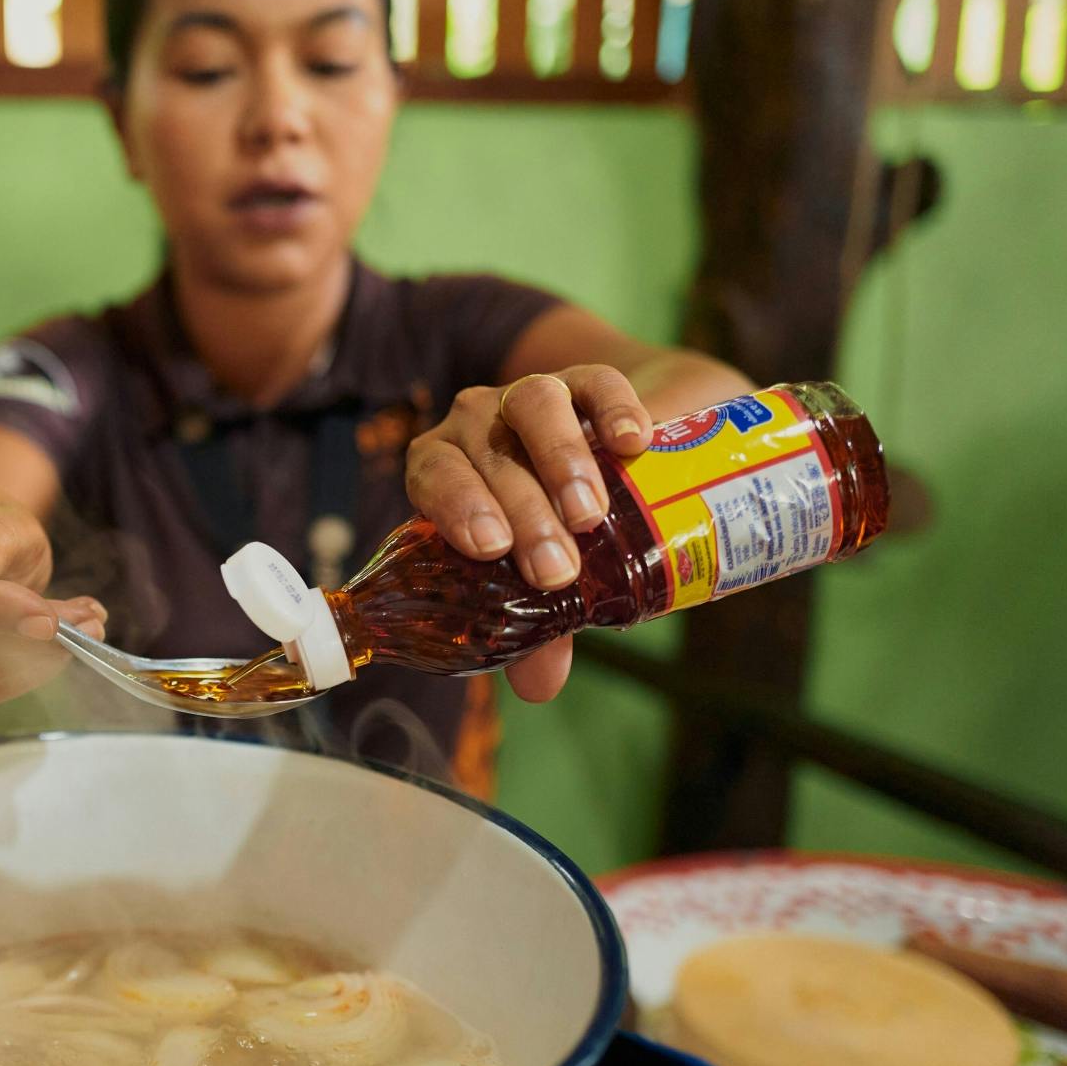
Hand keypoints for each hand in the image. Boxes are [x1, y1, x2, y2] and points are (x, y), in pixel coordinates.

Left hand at [405, 366, 651, 702]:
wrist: (617, 455)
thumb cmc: (557, 528)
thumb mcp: (543, 575)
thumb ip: (535, 624)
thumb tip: (539, 687)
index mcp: (448, 469)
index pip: (432, 475)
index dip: (455, 506)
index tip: (489, 549)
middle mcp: (479, 426)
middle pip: (489, 455)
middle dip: (521, 513)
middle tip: (555, 569)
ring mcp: (532, 394)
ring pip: (532, 406)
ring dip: (558, 459)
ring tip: (589, 513)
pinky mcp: (589, 378)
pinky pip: (594, 381)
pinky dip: (613, 407)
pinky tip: (634, 444)